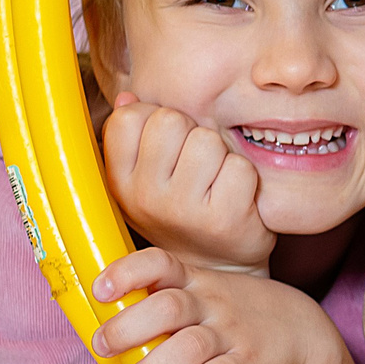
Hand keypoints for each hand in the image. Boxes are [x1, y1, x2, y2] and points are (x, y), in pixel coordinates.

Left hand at [90, 247, 341, 363]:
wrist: (302, 333)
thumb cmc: (235, 315)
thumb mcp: (205, 294)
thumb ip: (161, 302)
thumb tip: (99, 324)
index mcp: (195, 282)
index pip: (160, 263)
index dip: (127, 272)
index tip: (100, 290)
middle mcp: (211, 303)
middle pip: (167, 307)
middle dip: (128, 327)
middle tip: (102, 346)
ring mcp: (232, 334)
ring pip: (188, 346)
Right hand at [102, 92, 271, 270]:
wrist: (217, 268)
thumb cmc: (182, 211)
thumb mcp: (147, 177)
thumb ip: (136, 135)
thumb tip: (129, 95)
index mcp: (119, 180)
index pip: (128, 116)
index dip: (155, 120)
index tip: (167, 147)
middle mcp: (143, 196)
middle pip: (170, 121)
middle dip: (190, 134)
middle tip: (197, 166)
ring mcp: (182, 209)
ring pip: (207, 140)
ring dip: (221, 155)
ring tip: (216, 182)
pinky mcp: (222, 219)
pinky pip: (240, 167)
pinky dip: (245, 178)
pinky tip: (236, 198)